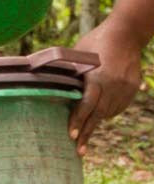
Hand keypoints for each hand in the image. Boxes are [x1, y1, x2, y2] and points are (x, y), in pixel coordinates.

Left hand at [69, 20, 143, 153]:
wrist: (126, 33)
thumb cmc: (95, 41)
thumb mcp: (78, 55)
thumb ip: (70, 73)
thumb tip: (50, 85)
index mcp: (98, 77)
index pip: (87, 104)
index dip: (78, 121)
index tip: (71, 135)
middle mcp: (114, 85)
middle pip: (99, 114)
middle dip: (87, 132)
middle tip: (78, 150)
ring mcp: (126, 87)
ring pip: (110, 112)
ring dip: (97, 122)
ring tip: (85, 133)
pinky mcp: (133, 87)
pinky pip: (119, 106)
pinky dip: (108, 112)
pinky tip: (99, 115)